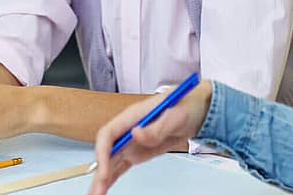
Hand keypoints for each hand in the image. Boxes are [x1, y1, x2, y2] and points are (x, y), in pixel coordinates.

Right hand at [87, 80, 212, 194]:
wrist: (196, 110)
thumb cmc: (185, 106)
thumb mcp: (175, 115)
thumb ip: (156, 128)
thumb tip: (136, 134)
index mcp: (131, 116)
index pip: (108, 134)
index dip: (102, 153)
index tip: (104, 170)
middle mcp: (127, 129)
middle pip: (106, 151)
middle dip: (99, 172)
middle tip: (96, 192)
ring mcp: (131, 142)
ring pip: (111, 161)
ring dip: (103, 178)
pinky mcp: (138, 152)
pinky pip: (121, 165)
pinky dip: (112, 177)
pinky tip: (105, 188)